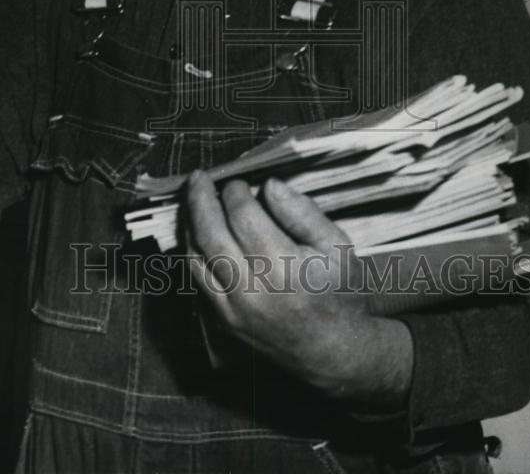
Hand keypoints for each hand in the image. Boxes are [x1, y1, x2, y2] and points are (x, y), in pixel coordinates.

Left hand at [185, 172, 412, 408]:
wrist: (333, 351)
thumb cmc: (339, 293)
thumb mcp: (336, 245)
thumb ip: (303, 212)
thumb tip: (269, 184)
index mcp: (283, 266)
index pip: (243, 216)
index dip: (235, 192)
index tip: (239, 182)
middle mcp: (252, 289)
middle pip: (210, 232)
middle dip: (200, 198)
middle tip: (199, 178)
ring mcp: (232, 309)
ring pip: (196, 255)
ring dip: (190, 222)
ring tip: (192, 198)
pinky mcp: (222, 321)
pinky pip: (196, 278)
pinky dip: (192, 250)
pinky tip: (197, 231)